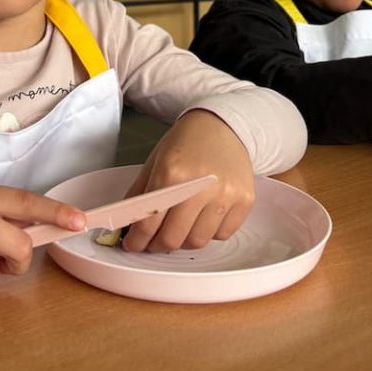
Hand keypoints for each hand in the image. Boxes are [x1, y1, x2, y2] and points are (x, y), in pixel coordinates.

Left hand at [122, 109, 254, 253]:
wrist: (222, 125)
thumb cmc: (186, 142)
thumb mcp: (155, 161)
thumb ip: (140, 194)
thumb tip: (127, 225)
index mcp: (171, 174)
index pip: (149, 223)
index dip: (137, 240)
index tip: (133, 245)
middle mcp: (200, 187)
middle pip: (174, 239)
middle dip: (158, 245)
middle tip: (153, 241)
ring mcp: (225, 195)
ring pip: (198, 241)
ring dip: (184, 241)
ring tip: (179, 227)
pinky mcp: (244, 201)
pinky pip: (222, 235)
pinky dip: (209, 233)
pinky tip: (203, 217)